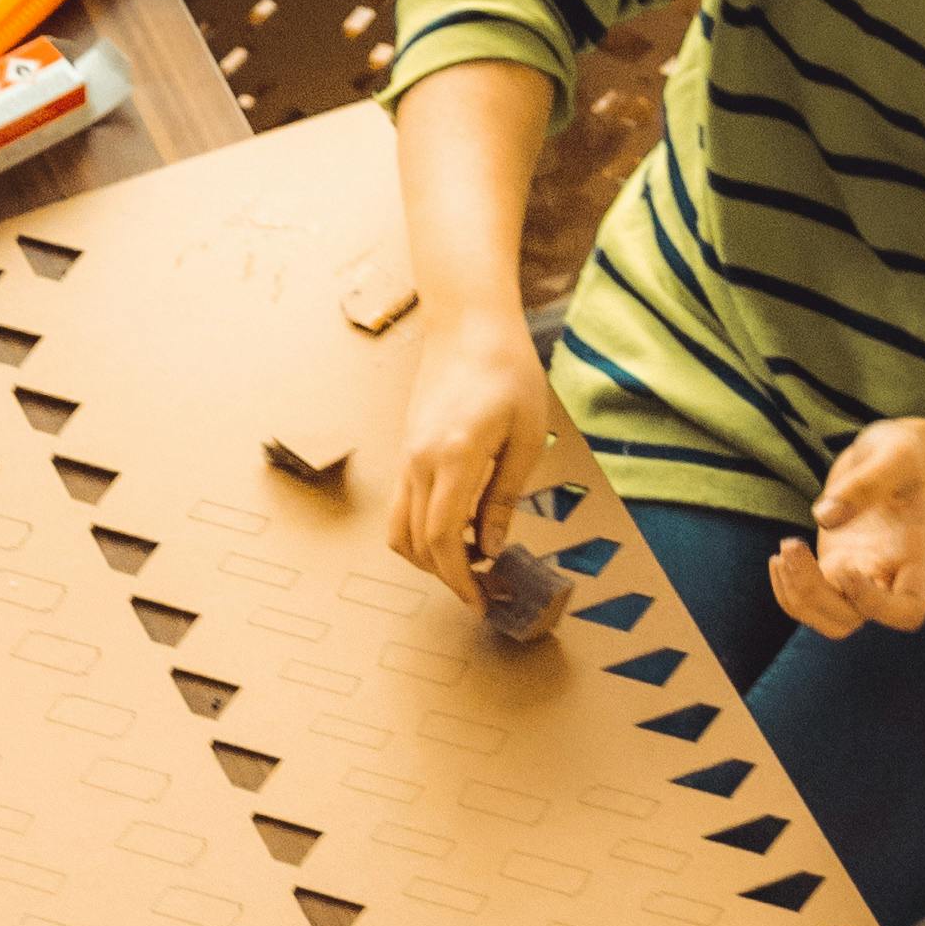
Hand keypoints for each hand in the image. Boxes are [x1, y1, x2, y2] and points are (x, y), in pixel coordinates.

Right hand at [387, 305, 565, 617]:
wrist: (468, 324)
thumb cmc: (507, 371)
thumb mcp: (525, 437)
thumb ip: (505, 497)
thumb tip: (493, 548)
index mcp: (454, 457)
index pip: (444, 539)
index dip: (461, 579)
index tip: (482, 600)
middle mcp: (418, 462)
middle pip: (417, 544)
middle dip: (448, 576)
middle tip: (483, 591)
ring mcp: (406, 458)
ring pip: (399, 532)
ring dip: (428, 559)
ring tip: (468, 564)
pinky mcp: (405, 452)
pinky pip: (402, 508)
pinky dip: (423, 533)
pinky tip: (458, 532)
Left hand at [772, 423, 924, 642]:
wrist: (896, 458)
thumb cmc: (905, 456)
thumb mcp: (895, 456)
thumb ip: (867, 483)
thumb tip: (824, 518)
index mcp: (917, 558)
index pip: (907, 611)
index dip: (873, 605)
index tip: (847, 568)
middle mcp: (890, 579)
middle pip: (853, 620)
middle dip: (814, 594)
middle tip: (793, 545)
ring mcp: (859, 579)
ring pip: (828, 621)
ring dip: (797, 597)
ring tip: (784, 550)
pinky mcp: (833, 570)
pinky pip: (807, 604)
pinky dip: (786, 590)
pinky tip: (778, 556)